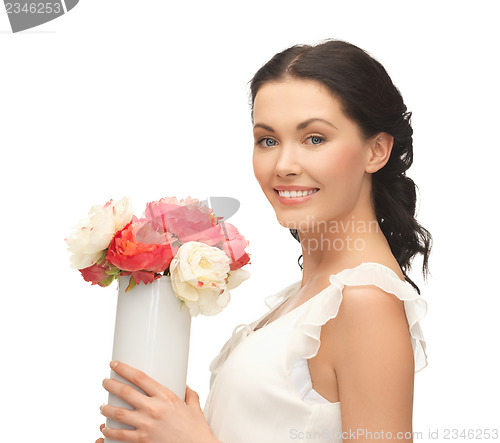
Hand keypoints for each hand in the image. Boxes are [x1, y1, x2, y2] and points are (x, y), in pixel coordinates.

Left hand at [98, 361, 216, 442]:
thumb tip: (184, 386)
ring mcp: (146, 425)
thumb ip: (188, 394)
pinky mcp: (142, 441)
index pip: (140, 377)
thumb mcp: (194, 407)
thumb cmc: (196, 430)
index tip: (115, 364)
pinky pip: (119, 435)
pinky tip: (105, 428)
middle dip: (111, 385)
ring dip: (106, 409)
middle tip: (105, 382)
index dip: (124, 369)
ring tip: (102, 406)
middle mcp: (154, 409)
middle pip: (125, 392)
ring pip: (118, 413)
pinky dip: (109, 431)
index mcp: (166, 396)